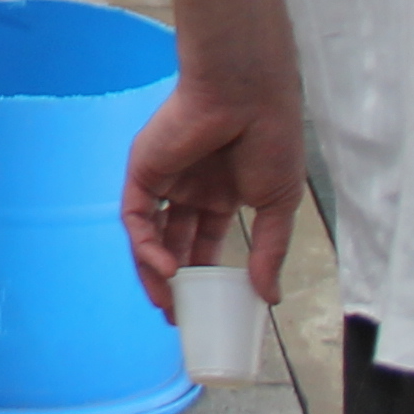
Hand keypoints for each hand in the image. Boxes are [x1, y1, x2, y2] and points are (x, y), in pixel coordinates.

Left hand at [122, 60, 309, 314]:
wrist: (248, 96)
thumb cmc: (271, 141)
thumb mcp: (277, 205)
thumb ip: (269, 252)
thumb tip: (269, 299)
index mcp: (221, 193)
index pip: (204, 241)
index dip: (203, 275)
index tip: (208, 310)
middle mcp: (189, 188)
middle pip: (173, 242)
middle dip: (174, 282)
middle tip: (180, 317)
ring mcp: (165, 179)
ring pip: (149, 234)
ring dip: (154, 272)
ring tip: (168, 306)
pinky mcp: (143, 170)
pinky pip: (136, 215)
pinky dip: (146, 245)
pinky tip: (166, 269)